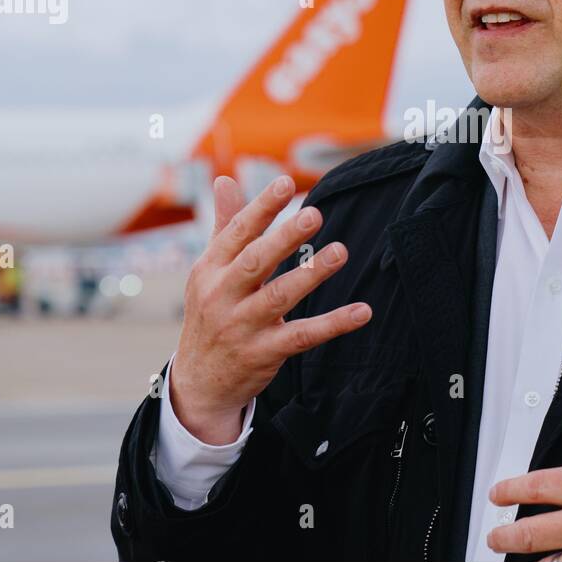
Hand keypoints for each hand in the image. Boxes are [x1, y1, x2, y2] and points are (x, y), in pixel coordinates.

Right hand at [169, 174, 371, 444]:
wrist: (199, 382)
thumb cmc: (211, 313)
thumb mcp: (209, 271)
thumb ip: (225, 225)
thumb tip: (224, 179)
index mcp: (210, 269)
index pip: (237, 234)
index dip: (261, 208)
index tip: (286, 183)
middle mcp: (222, 296)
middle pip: (256, 262)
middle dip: (284, 238)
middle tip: (315, 214)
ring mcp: (242, 326)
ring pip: (279, 297)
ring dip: (311, 275)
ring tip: (340, 252)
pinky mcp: (264, 353)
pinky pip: (303, 336)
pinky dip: (333, 324)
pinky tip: (362, 311)